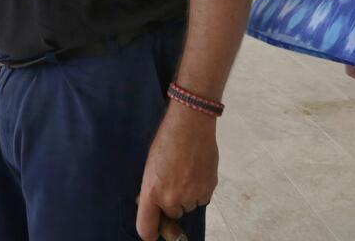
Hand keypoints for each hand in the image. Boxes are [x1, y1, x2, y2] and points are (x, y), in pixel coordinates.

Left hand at [136, 102, 217, 240]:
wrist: (191, 125)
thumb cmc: (167, 140)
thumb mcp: (150, 166)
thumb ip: (152, 189)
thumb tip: (154, 204)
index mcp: (151, 192)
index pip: (146, 229)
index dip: (150, 232)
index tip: (153, 231)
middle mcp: (171, 199)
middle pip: (172, 214)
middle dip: (173, 203)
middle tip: (174, 180)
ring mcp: (191, 195)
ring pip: (189, 206)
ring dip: (188, 196)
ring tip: (187, 172)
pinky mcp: (208, 189)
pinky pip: (202, 199)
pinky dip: (201, 189)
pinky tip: (198, 171)